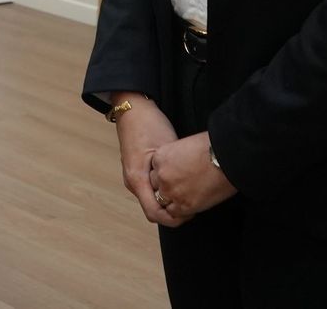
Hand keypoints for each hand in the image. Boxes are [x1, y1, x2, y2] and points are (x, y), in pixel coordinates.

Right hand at [114, 95, 181, 226]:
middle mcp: (132, 182)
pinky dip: (163, 192)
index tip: (191, 214)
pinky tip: (177, 183)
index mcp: (137, 179)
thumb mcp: (166, 150)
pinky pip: (149, 190)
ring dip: (168, 201)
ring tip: (188, 194)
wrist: (133, 108)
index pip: (155, 214)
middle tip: (194, 204)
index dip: (174, 220)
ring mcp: (132, 176)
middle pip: (153, 209)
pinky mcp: (136, 170)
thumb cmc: (149, 125)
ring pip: (151, 199)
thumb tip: (191, 191)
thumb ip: (174, 173)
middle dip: (173, 212)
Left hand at [149, 132, 236, 221]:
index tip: (178, 175)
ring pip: (163, 201)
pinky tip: (193, 204)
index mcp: (160, 157)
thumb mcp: (185, 145)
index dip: (167, 174)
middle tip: (183, 186)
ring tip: (189, 195)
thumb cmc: (211, 147)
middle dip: (168, 187)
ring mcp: (171, 191)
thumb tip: (179, 166)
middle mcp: (161, 175)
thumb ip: (175, 157)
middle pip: (156, 186)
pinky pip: (174, 214)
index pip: (155, 170)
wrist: (227, 157)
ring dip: (174, 200)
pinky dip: (182, 211)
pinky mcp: (183, 205)